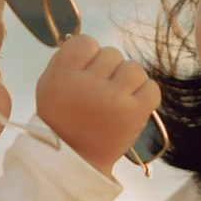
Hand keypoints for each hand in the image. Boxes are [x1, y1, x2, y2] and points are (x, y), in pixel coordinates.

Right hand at [35, 34, 158, 173]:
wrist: (76, 159)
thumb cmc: (63, 118)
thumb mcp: (49, 84)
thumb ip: (66, 58)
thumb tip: (91, 42)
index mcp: (62, 75)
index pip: (86, 41)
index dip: (89, 56)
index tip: (86, 74)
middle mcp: (87, 84)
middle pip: (112, 53)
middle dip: (109, 70)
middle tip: (100, 93)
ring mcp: (112, 98)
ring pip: (133, 68)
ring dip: (129, 81)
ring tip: (117, 99)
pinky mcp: (134, 113)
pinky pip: (151, 87)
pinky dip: (145, 94)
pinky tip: (132, 105)